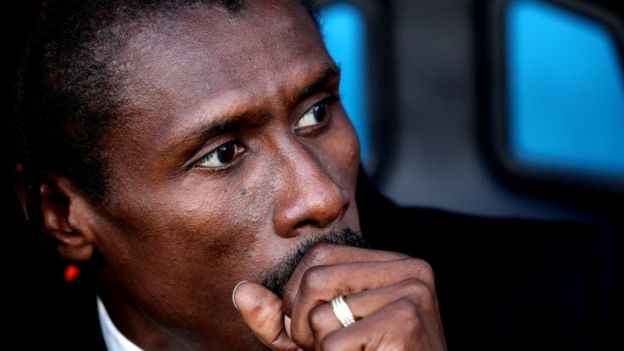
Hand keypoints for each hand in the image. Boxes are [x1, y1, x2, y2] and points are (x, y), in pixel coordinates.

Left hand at [233, 243, 446, 349]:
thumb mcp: (317, 339)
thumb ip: (280, 318)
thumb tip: (241, 292)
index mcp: (395, 263)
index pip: (319, 256)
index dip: (298, 296)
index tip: (317, 329)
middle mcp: (410, 269)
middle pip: (315, 277)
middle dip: (305, 324)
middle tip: (332, 349)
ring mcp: (412, 292)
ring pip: (322, 312)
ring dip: (321, 347)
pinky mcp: (405, 320)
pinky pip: (335, 342)